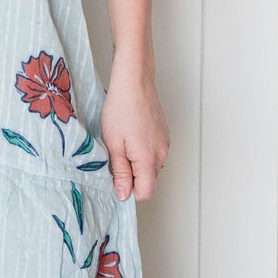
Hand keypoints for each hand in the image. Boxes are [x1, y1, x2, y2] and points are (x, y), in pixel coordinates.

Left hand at [100, 70, 169, 200]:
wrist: (134, 83)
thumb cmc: (121, 109)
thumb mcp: (113, 144)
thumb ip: (120, 172)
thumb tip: (124, 194)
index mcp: (148, 159)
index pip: (145, 192)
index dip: (129, 192)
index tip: (115, 182)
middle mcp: (161, 154)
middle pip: (148, 180)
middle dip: (131, 177)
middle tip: (114, 158)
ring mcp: (165, 144)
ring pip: (151, 167)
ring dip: (136, 164)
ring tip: (122, 144)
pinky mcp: (164, 135)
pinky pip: (154, 153)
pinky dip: (142, 152)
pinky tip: (131, 136)